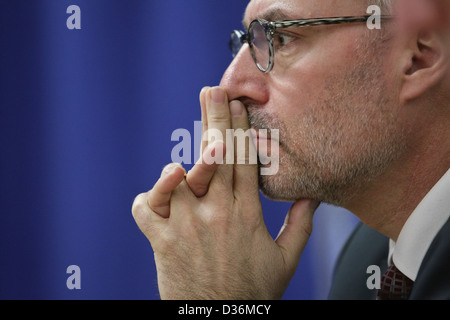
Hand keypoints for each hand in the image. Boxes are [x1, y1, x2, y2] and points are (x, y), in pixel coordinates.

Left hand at [132, 87, 319, 298]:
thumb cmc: (252, 292)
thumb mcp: (285, 260)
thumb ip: (300, 225)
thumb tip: (312, 196)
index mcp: (246, 216)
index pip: (244, 162)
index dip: (241, 129)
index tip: (238, 103)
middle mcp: (216, 215)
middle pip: (216, 157)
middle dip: (215, 120)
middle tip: (213, 90)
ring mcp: (186, 227)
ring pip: (180, 178)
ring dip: (184, 154)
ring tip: (193, 134)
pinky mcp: (162, 242)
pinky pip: (146, 210)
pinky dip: (148, 195)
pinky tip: (161, 183)